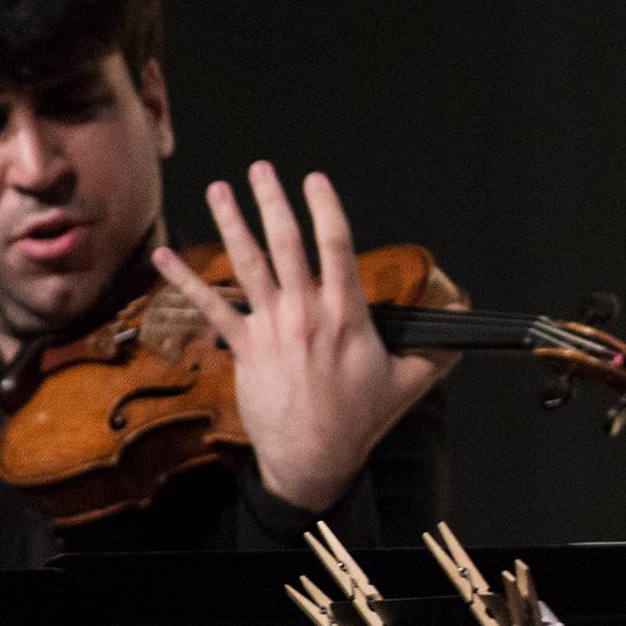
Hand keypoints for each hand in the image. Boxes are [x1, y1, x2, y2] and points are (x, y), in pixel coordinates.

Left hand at [153, 164, 452, 514]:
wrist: (313, 457)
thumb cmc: (359, 420)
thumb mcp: (409, 382)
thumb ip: (438, 348)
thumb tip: (461, 316)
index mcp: (346, 315)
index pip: (336, 247)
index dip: (325, 208)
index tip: (315, 180)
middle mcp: (305, 314)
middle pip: (286, 244)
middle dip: (272, 202)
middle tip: (262, 169)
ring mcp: (270, 329)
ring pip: (247, 265)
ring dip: (231, 223)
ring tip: (219, 190)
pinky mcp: (243, 348)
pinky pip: (210, 307)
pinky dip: (184, 280)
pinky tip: (164, 256)